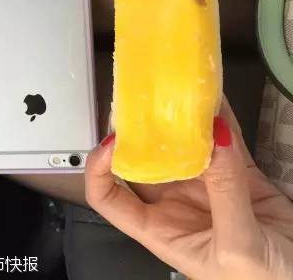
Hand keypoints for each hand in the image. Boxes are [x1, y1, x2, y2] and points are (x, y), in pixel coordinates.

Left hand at [85, 99, 292, 279]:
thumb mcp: (236, 246)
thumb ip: (224, 192)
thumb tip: (214, 140)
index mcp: (159, 229)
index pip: (109, 197)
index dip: (100, 169)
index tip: (111, 143)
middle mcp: (174, 204)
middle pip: (143, 162)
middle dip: (139, 133)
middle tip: (142, 103)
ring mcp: (204, 187)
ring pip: (181, 147)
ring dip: (178, 121)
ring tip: (174, 93)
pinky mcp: (238, 175)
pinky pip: (222, 142)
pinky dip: (219, 120)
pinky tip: (213, 99)